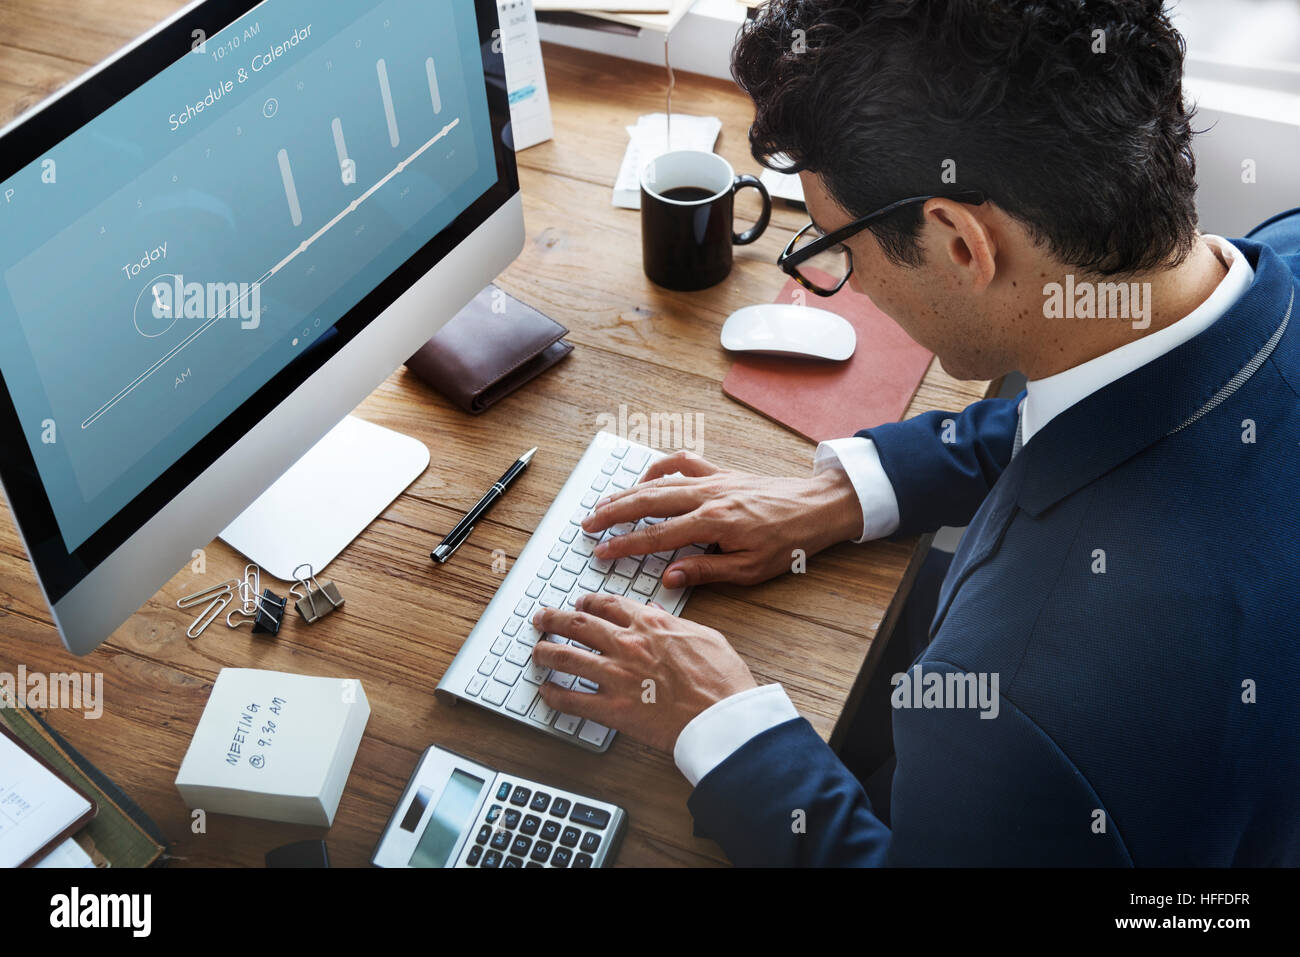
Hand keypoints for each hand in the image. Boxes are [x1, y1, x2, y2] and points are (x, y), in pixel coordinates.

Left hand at [531, 593, 756, 752]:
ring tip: (537, 651)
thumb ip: (675, 623)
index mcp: (651, 625)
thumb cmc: (722, 681)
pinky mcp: (613, 710)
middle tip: (542, 618)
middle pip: (579, 624)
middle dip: (554, 619)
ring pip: (567, 657)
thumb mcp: (705, 636)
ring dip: (546, 652)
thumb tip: (656, 612)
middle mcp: (628, 645)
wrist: (724, 718)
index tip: (579, 603)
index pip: (608, 605)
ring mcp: (617, 676)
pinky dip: (554, 695)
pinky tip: (546, 692)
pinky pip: (573, 700)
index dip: (587, 602)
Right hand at [581, 451, 862, 587]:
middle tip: (587, 524)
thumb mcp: (749, 569)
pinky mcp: (722, 472)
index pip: (656, 535)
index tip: (600, 551)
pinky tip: (645, 478)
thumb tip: (669, 577)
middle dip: (613, 513)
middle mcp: (708, 495)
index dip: (624, 544)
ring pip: (659, 482)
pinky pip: (683, 463)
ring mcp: (714, 479)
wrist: (818, 507)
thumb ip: (706, 571)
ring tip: (602, 504)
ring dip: (627, 492)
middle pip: (648, 502)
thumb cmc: (789, 542)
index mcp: (713, 522)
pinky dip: (659, 468)